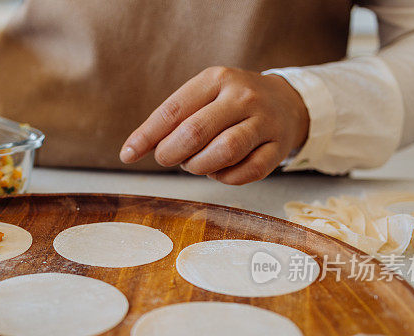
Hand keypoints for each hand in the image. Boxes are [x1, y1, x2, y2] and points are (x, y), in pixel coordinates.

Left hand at [119, 67, 308, 184]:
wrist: (286, 102)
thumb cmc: (230, 104)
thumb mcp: (202, 97)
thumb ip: (172, 120)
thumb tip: (135, 148)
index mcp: (216, 79)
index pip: (173, 111)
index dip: (147, 136)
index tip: (127, 154)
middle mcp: (242, 97)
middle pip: (196, 132)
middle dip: (172, 153)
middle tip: (167, 159)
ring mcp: (264, 121)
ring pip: (224, 152)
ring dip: (199, 166)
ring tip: (194, 164)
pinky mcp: (278, 147)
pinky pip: (246, 172)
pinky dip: (225, 178)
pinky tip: (219, 171)